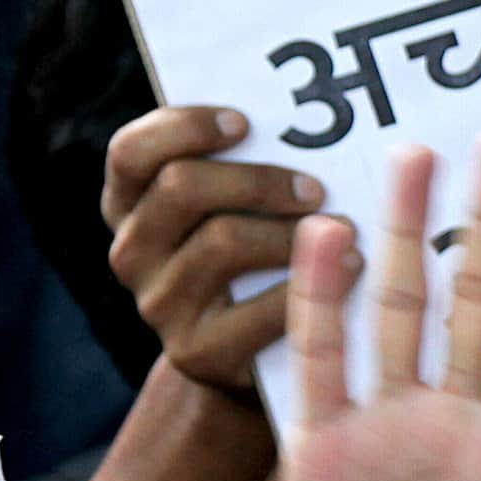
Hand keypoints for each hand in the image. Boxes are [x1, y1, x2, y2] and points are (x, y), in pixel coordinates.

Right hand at [102, 105, 324, 395]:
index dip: (183, 127)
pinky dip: (311, 282)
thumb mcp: (234, 211)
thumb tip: (308, 123)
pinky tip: (350, 268)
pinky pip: (258, 309)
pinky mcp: (196, 351)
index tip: (243, 122)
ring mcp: (158, 304)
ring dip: (292, 232)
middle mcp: (132, 252)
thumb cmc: (259, 258)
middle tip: (316, 188)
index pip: (130, 151)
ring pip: (222, 242)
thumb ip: (244, 169)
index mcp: (129, 204)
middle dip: (258, 180)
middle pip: (181, 187)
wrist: (260, 358)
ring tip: (346, 230)